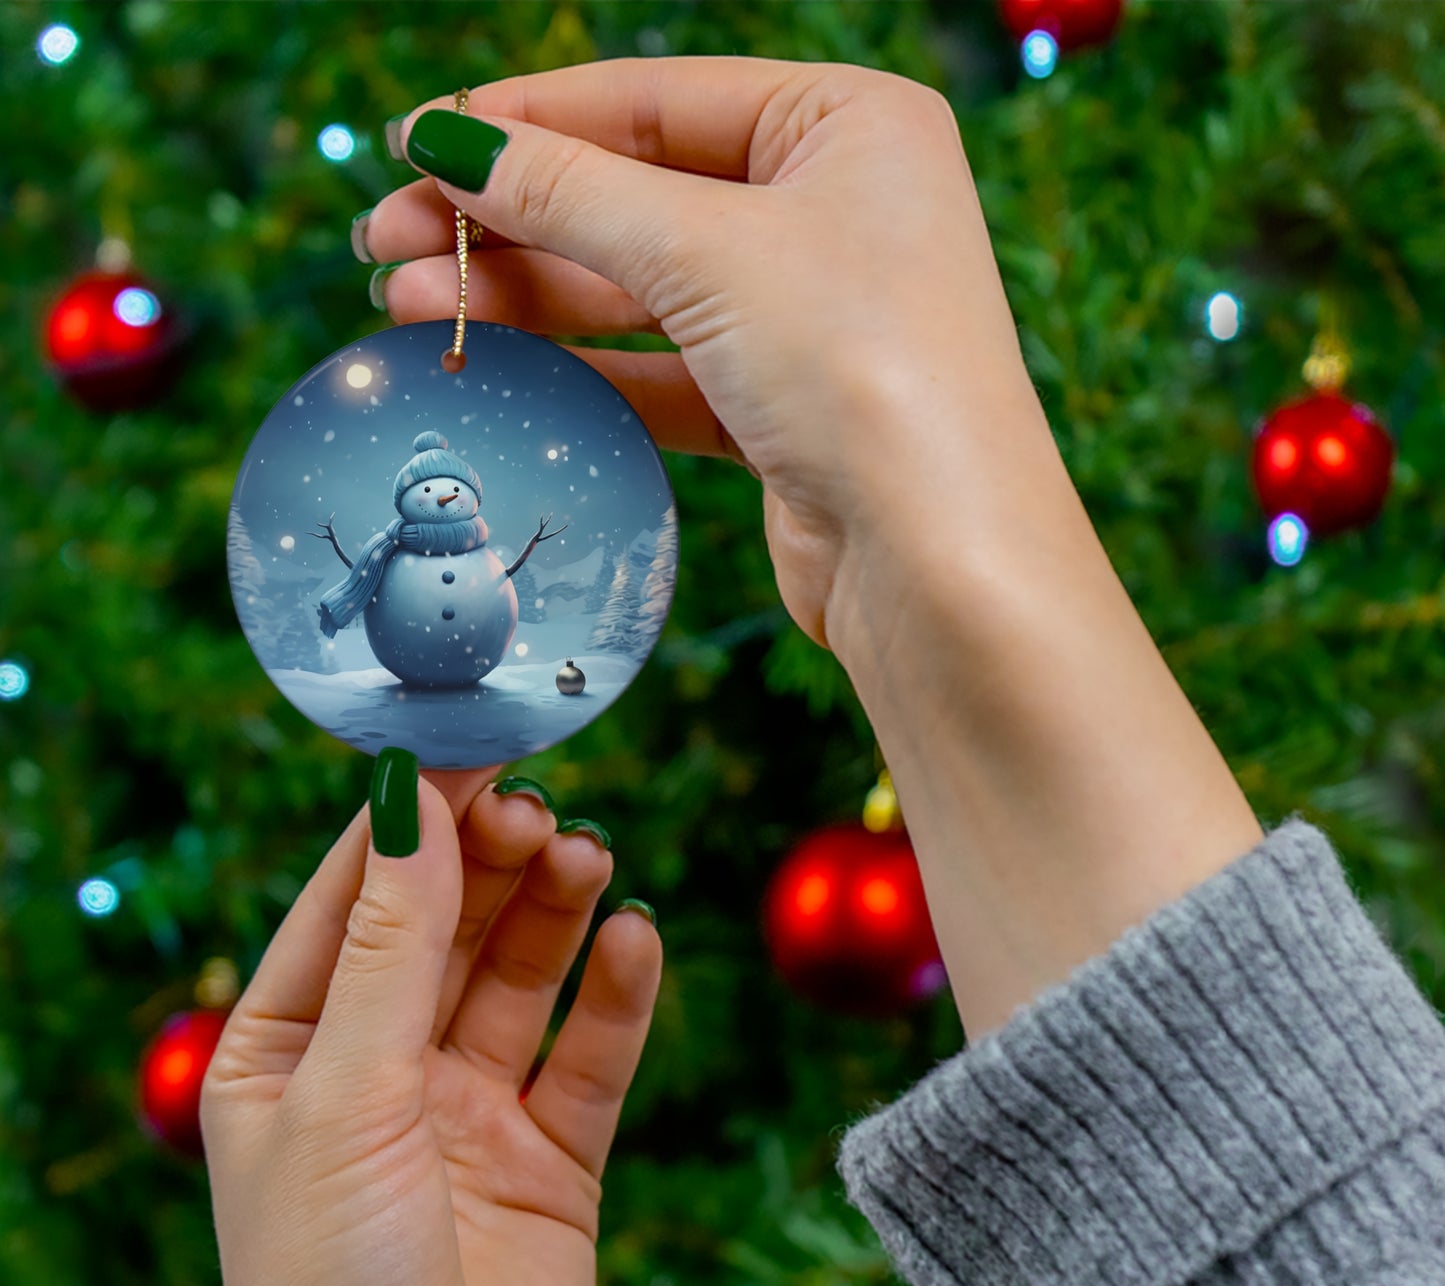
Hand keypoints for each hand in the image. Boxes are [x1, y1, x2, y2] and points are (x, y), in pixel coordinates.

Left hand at [201, 763, 661, 1285]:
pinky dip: (617, 994)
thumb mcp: (345, 1096)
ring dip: (555, 911)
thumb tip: (409, 802)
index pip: (353, 901)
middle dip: (491, 862)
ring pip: (521, 977)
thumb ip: (390, 947)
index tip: (470, 748)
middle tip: (541, 808)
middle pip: (447, 927)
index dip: (411, 823)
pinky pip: (591, 1054)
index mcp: (290, 1052)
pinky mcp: (552, 1158)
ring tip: (589, 857)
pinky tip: (635, 939)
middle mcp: (380, 1073)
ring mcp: (469, 1113)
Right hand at [361, 56, 1052, 652]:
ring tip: (406, 303)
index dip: (527, 119)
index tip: (416, 141)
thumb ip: (571, 193)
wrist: (938, 561)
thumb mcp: (707, 251)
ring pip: (640, 287)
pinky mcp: (782, 408)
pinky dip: (581, 365)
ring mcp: (809, 314)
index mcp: (848, 124)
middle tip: (385, 240)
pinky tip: (492, 359)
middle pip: (637, 194)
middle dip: (509, 218)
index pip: (656, 99)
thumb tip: (449, 141)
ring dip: (526, 294)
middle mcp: (835, 209)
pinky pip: (662, 368)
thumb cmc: (861, 369)